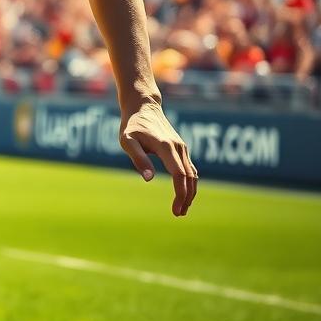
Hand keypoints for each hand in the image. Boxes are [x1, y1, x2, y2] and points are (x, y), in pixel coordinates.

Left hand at [120, 100, 197, 216]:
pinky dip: (190, 182)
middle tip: (178, 213)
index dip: (180, 194)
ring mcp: (182, 147)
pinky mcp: (181, 147)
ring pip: (193, 174)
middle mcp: (178, 147)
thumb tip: (149, 179)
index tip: (175, 210)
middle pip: (189, 177)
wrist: (143, 106)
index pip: (179, 175)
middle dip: (186, 197)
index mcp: (166, 147)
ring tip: (182, 208)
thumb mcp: (127, 141)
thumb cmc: (132, 125)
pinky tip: (184, 193)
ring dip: (190, 192)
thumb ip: (138, 158)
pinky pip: (190, 168)